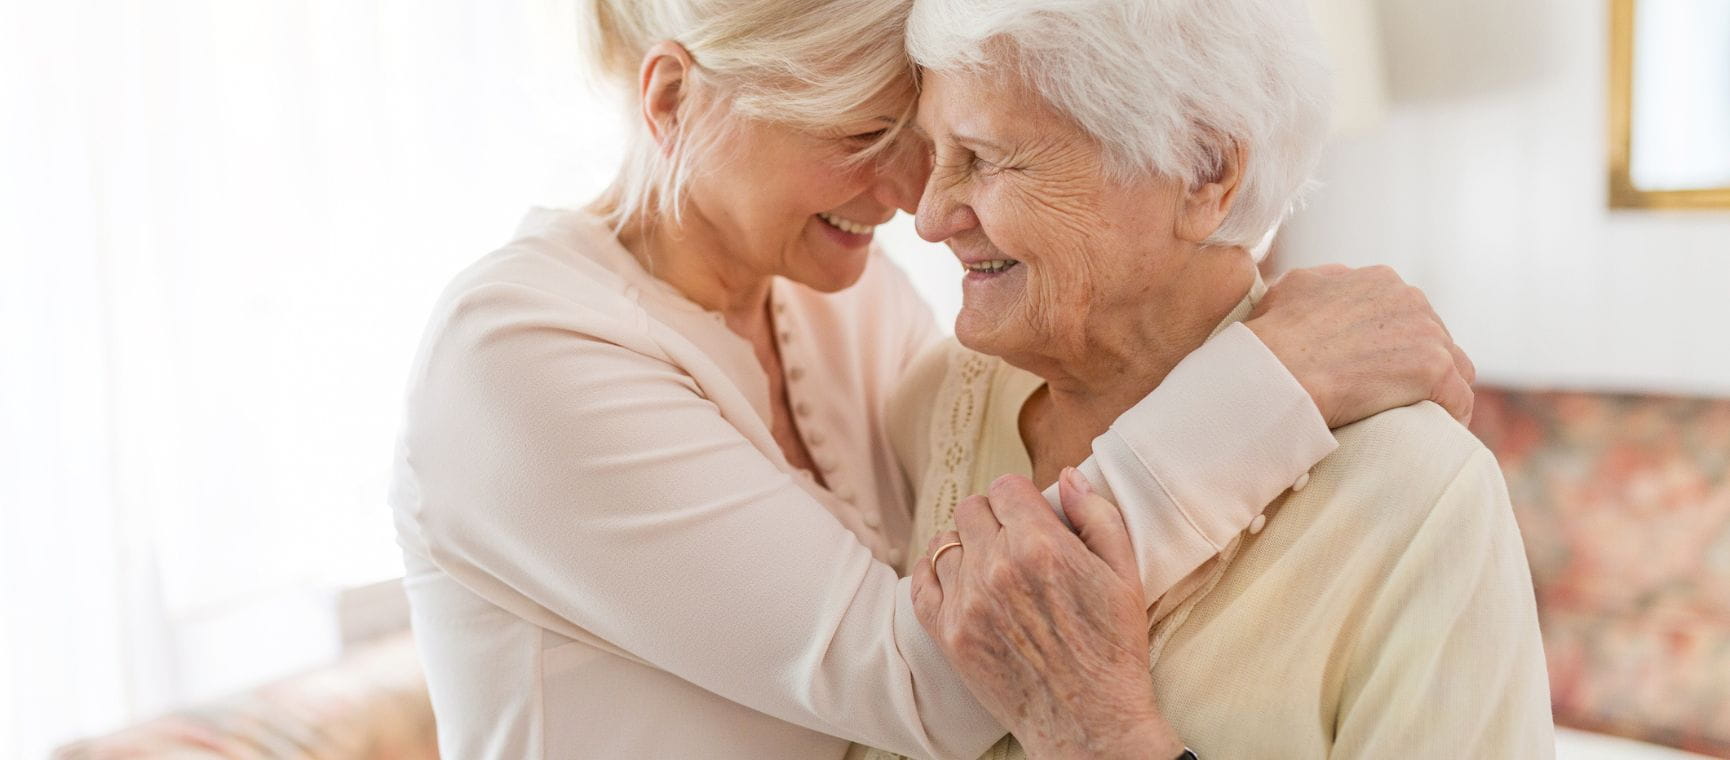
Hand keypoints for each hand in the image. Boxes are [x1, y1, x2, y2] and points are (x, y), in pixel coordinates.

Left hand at [911, 470, 1183, 759]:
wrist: (1089, 723)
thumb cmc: (1113, 650)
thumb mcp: (1124, 574)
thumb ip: (1095, 516)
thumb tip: (1066, 476)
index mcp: (1041, 546)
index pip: (1005, 486)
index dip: (1020, 498)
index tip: (1030, 516)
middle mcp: (997, 568)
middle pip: (971, 509)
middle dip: (993, 517)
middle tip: (1013, 541)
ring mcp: (967, 602)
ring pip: (945, 542)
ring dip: (966, 546)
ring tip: (990, 565)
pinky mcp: (948, 634)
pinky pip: (920, 581)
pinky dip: (935, 574)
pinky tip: (959, 582)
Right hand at [1246, 264, 1476, 426]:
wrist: (1276, 371)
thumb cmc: (1273, 337)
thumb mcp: (1293, 287)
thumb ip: (1324, 283)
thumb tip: (1333, 286)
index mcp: (1379, 280)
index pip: (1408, 312)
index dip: (1396, 343)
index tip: (1381, 367)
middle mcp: (1409, 298)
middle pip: (1434, 337)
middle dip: (1418, 364)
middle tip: (1396, 396)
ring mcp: (1427, 332)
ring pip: (1455, 366)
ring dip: (1439, 389)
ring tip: (1419, 416)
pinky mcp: (1435, 369)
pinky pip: (1459, 398)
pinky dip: (1450, 416)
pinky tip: (1436, 432)